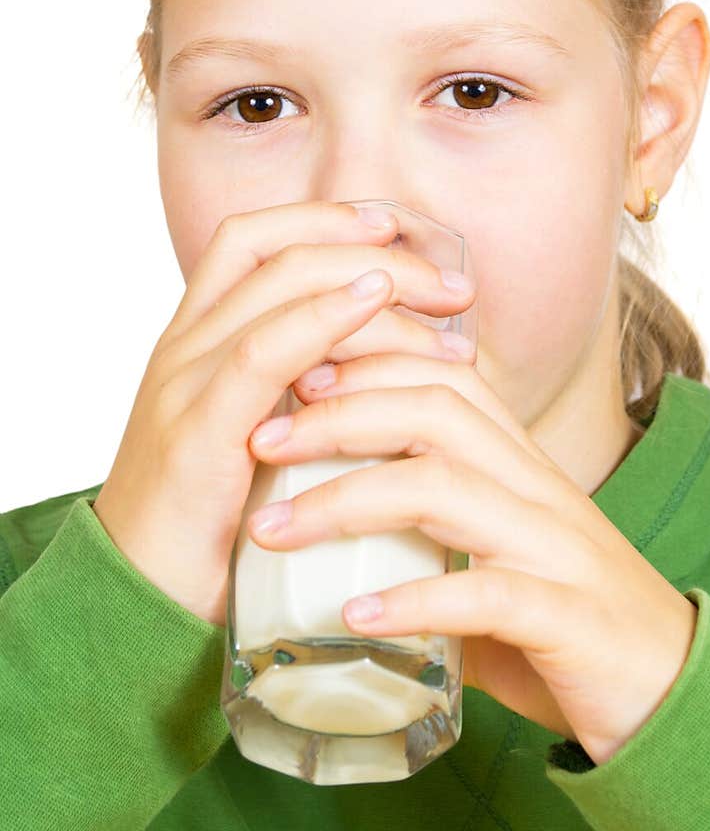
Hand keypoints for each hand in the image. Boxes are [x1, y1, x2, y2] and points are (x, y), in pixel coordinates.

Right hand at [93, 201, 475, 625]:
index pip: (254, 241)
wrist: (135, 610)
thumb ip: (303, 399)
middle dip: (372, 249)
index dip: (324, 219)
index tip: (398, 230)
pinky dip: (321, 319)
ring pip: (275, 287)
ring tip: (444, 302)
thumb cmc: (211, 531)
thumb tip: (393, 373)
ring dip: (370, 281)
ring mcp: (184, 385)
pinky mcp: (195, 435)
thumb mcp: (259, 444)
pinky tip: (371, 307)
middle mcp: (185, 349)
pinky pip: (260, 354)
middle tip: (453, 286)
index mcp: (197, 344)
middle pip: (279, 254)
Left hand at [246, 352, 698, 764]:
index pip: (444, 376)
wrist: (678, 695)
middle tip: (259, 440)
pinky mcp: (567, 619)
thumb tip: (331, 542)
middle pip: (435, 411)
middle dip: (339, 414)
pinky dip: (413, 601)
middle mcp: (539, 490)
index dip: (366, 362)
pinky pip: (485, 597)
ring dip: (348, 500)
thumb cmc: (570, 626)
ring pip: (447, 490)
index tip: (290, 377)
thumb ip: (430, 539)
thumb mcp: (496, 561)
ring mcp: (556, 550)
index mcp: (521, 466)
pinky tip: (351, 618)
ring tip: (270, 530)